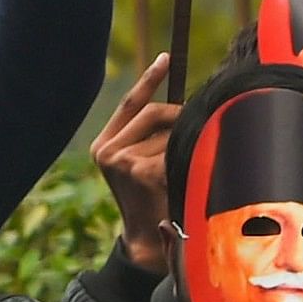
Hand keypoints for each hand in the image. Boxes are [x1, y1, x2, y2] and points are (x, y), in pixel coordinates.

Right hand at [89, 54, 178, 274]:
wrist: (146, 243)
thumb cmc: (153, 203)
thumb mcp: (141, 166)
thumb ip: (149, 138)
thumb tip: (180, 107)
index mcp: (103, 146)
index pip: (130, 104)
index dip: (149, 80)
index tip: (165, 58)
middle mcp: (107, 150)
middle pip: (154, 112)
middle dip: (180, 117)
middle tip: (199, 132)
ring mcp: (121, 159)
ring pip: (169, 130)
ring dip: (185, 144)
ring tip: (187, 168)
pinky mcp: (140, 169)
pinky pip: (175, 148)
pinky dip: (187, 158)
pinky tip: (185, 177)